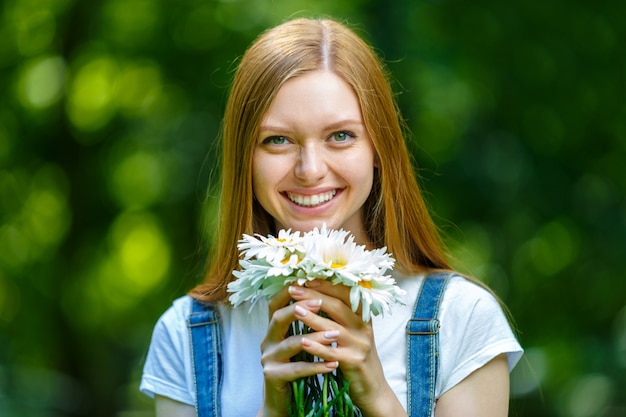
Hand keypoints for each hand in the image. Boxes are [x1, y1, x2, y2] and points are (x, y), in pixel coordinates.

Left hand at [257, 280, 406, 416]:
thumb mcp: (353, 332)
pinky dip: (317, 347)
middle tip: (294, 289)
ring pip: (334, 328)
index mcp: (362, 317)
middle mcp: (364, 328)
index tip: (306, 278)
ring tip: (294, 310)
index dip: (326, 285)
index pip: (345, 293)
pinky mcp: (354, 363)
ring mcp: (360, 345)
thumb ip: (340, 315)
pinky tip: (303, 342)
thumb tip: (315, 294)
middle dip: (314, 296)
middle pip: (338, 306)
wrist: (373, 388)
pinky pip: (333, 353)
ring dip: (312, 318)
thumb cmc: (356, 357)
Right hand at [257, 284, 338, 416]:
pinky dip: (316, 366)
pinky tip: (333, 364)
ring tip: (335, 335)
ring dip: (314, 337)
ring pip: (290, 343)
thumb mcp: (298, 342)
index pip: (275, 303)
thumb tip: (327, 297)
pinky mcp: (273, 376)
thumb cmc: (295, 366)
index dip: (289, 292)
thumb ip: (306, 323)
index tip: (308, 282)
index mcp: (273, 329)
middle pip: (278, 318)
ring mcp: (268, 359)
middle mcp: (267, 341)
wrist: (283, 401)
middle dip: (300, 308)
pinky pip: (296, 369)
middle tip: (320, 303)